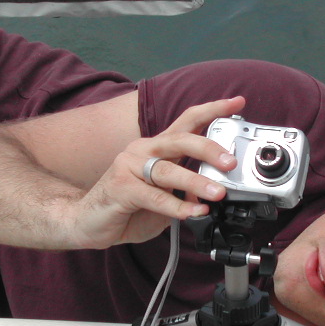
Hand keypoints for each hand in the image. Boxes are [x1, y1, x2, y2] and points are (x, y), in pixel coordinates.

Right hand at [71, 96, 245, 247]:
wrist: (87, 222)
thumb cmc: (127, 207)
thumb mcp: (165, 199)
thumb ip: (186, 192)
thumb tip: (211, 192)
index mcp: (157, 148)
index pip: (187, 121)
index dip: (212, 110)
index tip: (237, 102)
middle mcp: (143, 151)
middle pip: (180, 139)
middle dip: (209, 148)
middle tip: (230, 162)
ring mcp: (129, 166)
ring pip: (168, 170)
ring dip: (196, 182)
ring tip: (217, 193)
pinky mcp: (120, 187)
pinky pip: (154, 196)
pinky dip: (176, 206)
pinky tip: (192, 212)